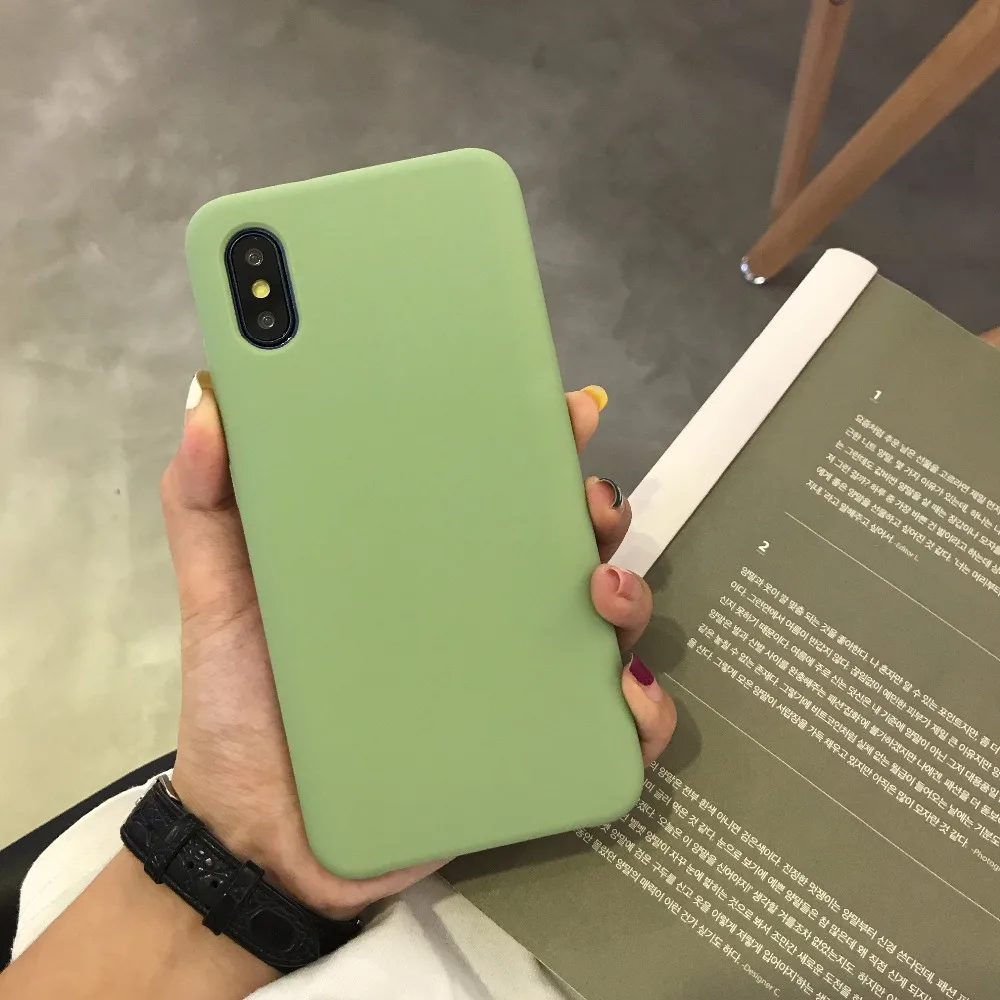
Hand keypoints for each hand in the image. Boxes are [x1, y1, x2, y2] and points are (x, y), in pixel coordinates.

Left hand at [162, 374, 675, 918]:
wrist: (257, 839)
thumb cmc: (244, 705)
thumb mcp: (219, 592)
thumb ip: (205, 502)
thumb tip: (211, 401)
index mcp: (421, 561)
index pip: (492, 488)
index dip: (537, 443)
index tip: (562, 413)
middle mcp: (478, 611)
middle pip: (564, 546)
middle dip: (596, 510)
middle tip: (586, 503)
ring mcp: (510, 682)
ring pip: (603, 626)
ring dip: (629, 595)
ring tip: (600, 592)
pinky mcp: (528, 754)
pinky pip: (610, 730)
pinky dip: (642, 707)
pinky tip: (624, 690)